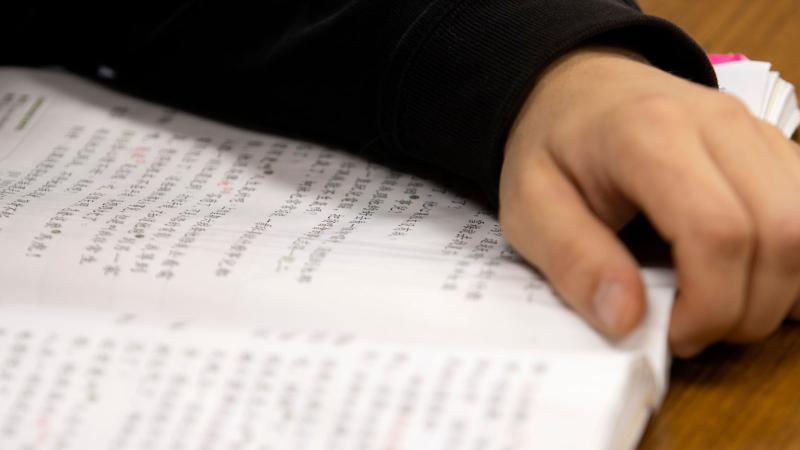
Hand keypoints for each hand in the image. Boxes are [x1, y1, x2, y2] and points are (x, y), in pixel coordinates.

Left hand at [500, 47, 799, 356]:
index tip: (673, 333)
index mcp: (649, 134)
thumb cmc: (551, 147)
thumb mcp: (528, 206)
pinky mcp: (772, 146)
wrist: (577, 89)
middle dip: (748, 308)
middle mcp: (718, 123)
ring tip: (718, 308)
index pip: (717, 231)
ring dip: (779, 289)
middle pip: (781, 233)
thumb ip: (573, 261)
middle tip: (693, 331)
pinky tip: (748, 282)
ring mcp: (754, 130)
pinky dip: (793, 262)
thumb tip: (627, 321)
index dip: (710, 304)